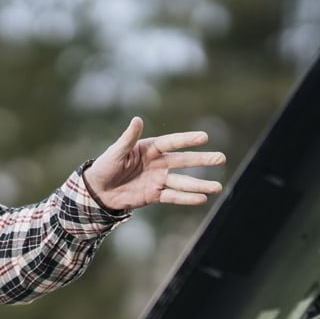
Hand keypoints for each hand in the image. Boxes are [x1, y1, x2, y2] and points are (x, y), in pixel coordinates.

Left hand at [83, 117, 225, 210]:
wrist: (98, 191)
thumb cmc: (105, 166)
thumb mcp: (115, 151)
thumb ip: (128, 138)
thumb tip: (137, 119)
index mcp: (149, 148)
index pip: (172, 142)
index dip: (187, 140)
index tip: (205, 137)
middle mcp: (158, 163)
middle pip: (183, 161)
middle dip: (202, 160)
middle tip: (221, 158)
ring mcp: (158, 180)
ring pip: (183, 182)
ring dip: (200, 185)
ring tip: (218, 187)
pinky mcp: (155, 195)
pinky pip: (173, 196)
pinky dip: (187, 198)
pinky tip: (202, 199)